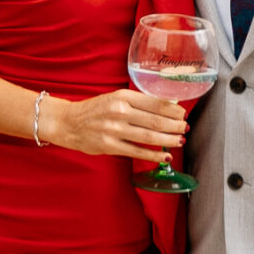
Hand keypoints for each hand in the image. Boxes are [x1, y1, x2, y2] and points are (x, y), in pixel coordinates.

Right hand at [45, 88, 186, 160]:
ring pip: (149, 136)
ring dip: (168, 139)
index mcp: (123, 96)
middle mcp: (120, 112)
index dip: (173, 109)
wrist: (68, 123)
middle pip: (156, 120)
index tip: (182, 113)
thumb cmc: (95, 110)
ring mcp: (115, 130)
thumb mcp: (115, 98)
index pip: (155, 102)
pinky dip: (154, 155)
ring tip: (180, 141)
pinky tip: (165, 156)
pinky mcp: (110, 146)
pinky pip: (137, 152)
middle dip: (175, 125)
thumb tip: (166, 108)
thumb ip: (137, 102)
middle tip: (185, 128)